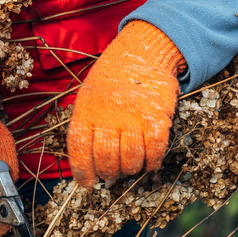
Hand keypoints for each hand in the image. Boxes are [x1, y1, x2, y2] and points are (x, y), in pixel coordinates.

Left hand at [67, 21, 184, 187]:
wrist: (143, 52)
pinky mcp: (157, 117)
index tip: (87, 184)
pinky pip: (155, 150)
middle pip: (107, 160)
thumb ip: (87, 126)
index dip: (83, 172)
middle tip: (113, 172)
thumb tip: (87, 164)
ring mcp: (134, 117)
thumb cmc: (112, 79)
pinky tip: (150, 161)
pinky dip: (153, 161)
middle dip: (109, 173)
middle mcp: (108, 115)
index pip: (79, 150)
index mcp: (86, 111)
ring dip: (131, 168)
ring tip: (131, 164)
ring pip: (131, 160)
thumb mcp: (89, 96)